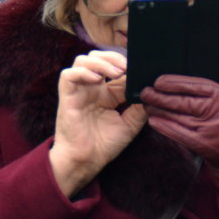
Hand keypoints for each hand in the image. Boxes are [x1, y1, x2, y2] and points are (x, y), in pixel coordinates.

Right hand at [51, 51, 146, 195]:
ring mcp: (79, 91)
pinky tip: (97, 80)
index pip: (114, 68)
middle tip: (127, 66)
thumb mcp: (130, 124)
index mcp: (106, 93)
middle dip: (113, 57)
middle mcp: (92, 88)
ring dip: (100, 61)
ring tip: (115, 72)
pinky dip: (82, 72)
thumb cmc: (105, 145)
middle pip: (97, 57)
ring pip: (82, 61)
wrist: (87, 161)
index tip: (140, 66)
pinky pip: (68, 75)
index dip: (126, 64)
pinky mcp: (67, 97)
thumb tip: (151, 91)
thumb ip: (139, 107)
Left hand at [141, 75, 218, 192]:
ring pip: (180, 117)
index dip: (176, 82)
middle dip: (162, 96)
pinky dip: (165, 126)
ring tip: (147, 104)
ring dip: (160, 110)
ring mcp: (211, 131)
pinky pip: (180, 134)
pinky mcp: (203, 146)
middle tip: (146, 92)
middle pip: (186, 102)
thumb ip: (208, 93)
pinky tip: (153, 120)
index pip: (198, 86)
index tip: (159, 81)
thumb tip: (175, 83)